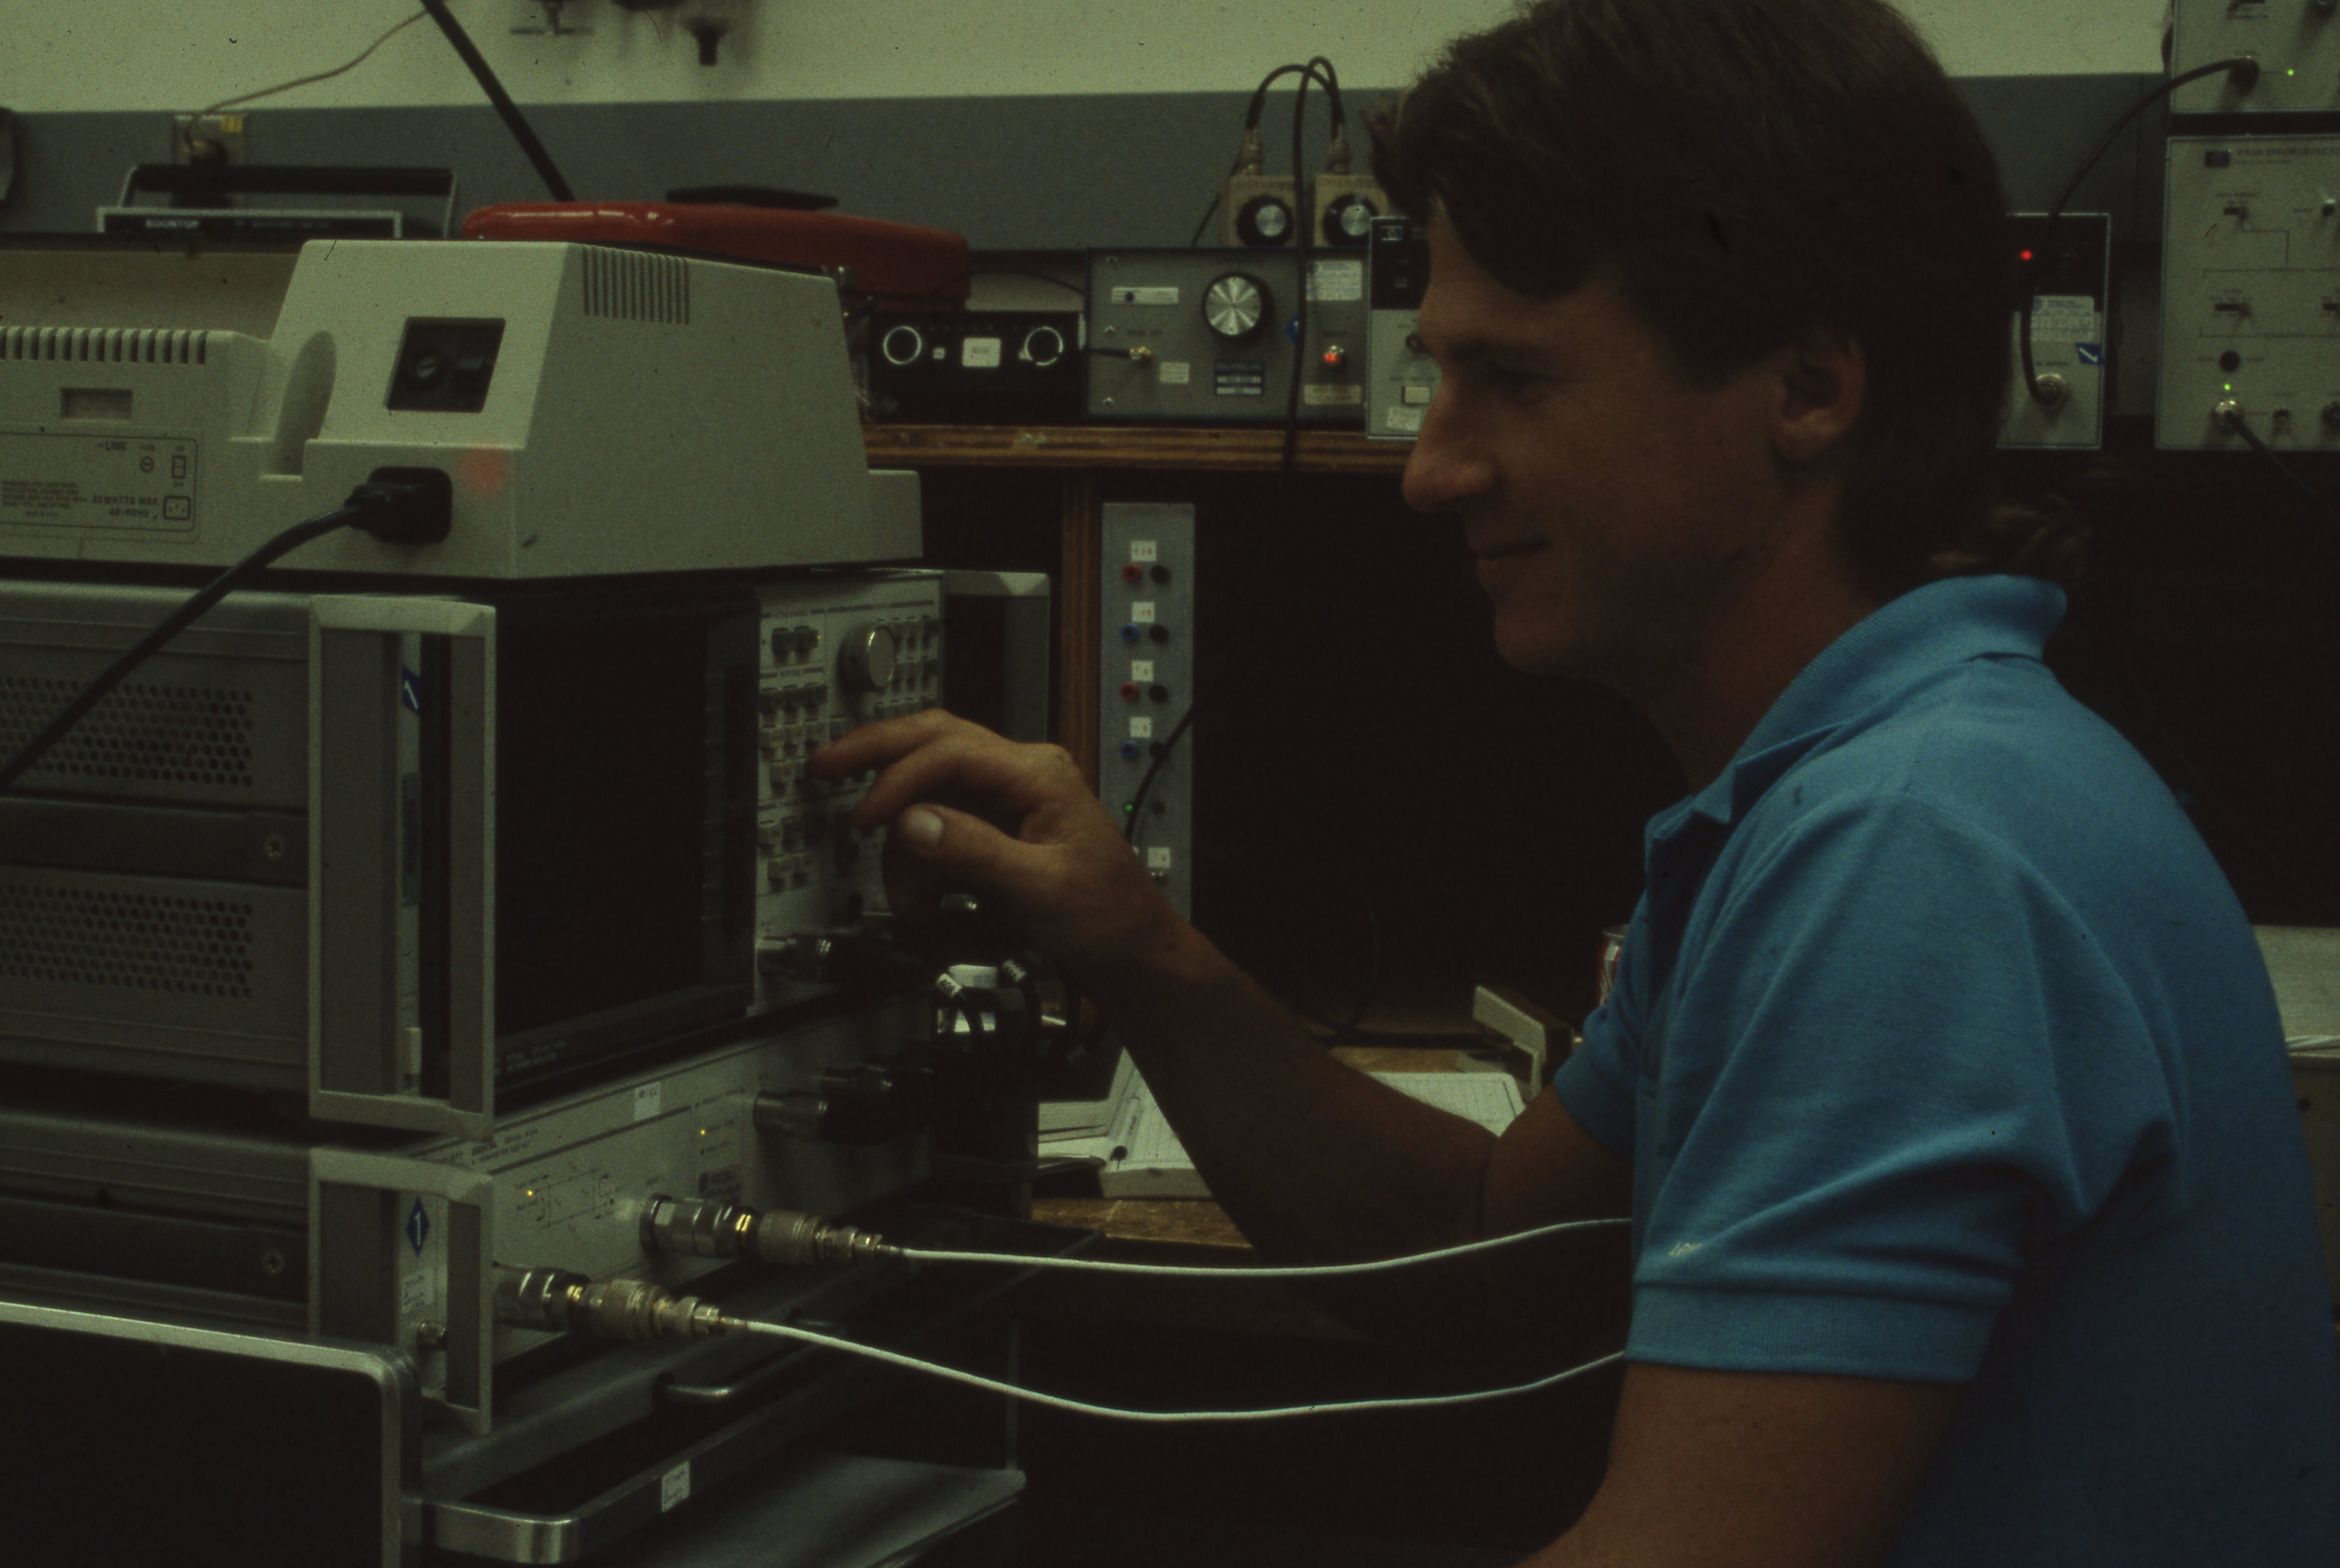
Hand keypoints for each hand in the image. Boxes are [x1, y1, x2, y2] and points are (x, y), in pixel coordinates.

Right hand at [809, 710, 1184, 986]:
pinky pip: (938, 828)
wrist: (1132, 953)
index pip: (949, 751)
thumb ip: (975, 851)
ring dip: (904, 844)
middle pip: (932, 741)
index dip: (899, 781)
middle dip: (875, 755)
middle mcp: (1021, 775)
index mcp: (1038, 774)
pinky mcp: (994, 830)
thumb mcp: (1041, 887)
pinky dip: (919, 861)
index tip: (866, 817)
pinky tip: (923, 899)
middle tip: (824, 767)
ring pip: (928, 791)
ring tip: (909, 899)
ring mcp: (1006, 800)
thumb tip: (914, 819)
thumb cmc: (1108, 917)